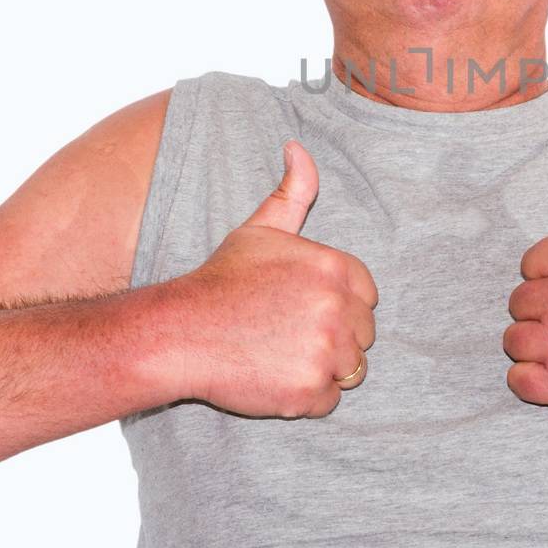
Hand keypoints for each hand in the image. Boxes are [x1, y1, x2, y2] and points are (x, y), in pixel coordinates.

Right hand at [169, 140, 378, 417]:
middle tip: (286, 333)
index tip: (302, 308)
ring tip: (279, 354)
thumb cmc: (221, 281)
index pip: (367, 295)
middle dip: (333, 337)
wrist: (180, 333)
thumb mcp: (260, 229)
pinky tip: (274, 377)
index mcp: (335, 268)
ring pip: (350, 368)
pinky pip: (329, 400)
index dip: (337, 304)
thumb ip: (293, 191)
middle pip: (362, 334)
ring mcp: (326, 352)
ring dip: (322, 367)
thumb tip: (298, 147)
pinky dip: (306, 396)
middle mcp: (337, 308)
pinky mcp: (310, 390)